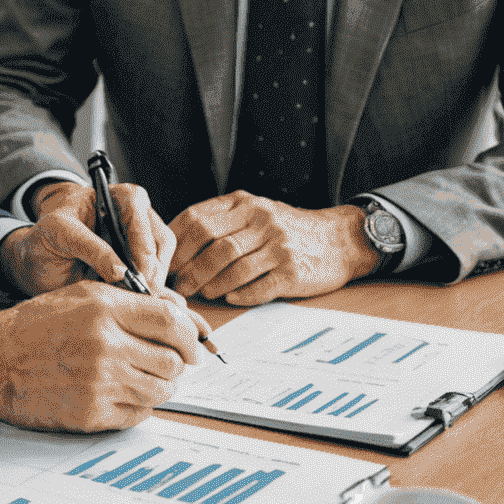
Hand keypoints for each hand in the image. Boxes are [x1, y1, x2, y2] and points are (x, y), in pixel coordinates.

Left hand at [0, 179, 173, 296]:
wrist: (37, 264)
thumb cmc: (47, 239)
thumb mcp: (59, 234)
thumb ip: (90, 248)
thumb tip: (122, 272)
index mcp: (114, 197)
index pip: (136, 205)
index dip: (140, 238)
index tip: (136, 271)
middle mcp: (134, 219)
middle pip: (159, 238)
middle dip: (152, 268)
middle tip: (139, 292)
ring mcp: (141, 247)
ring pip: (162, 262)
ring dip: (153, 284)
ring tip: (136, 302)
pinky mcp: (141, 272)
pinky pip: (159, 283)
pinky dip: (155, 298)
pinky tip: (145, 309)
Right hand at [0, 283, 208, 431]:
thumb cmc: (35, 326)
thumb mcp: (81, 295)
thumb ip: (128, 302)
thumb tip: (176, 319)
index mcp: (105, 309)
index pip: (172, 322)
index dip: (188, 336)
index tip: (190, 346)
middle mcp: (107, 345)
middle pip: (172, 361)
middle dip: (174, 364)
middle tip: (164, 364)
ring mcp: (101, 382)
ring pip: (161, 390)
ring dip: (158, 386)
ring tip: (141, 379)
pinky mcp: (93, 413)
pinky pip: (140, 414)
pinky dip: (138, 406)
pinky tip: (121, 394)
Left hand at [168, 194, 377, 303]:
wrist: (338, 240)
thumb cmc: (287, 230)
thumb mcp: (255, 212)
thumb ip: (221, 222)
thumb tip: (177, 246)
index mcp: (244, 204)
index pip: (198, 218)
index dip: (176, 242)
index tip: (165, 261)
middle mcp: (260, 220)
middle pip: (213, 243)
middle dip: (190, 267)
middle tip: (178, 284)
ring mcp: (278, 246)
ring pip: (233, 266)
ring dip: (211, 284)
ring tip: (201, 293)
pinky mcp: (292, 271)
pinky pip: (258, 286)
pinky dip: (240, 294)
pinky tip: (230, 299)